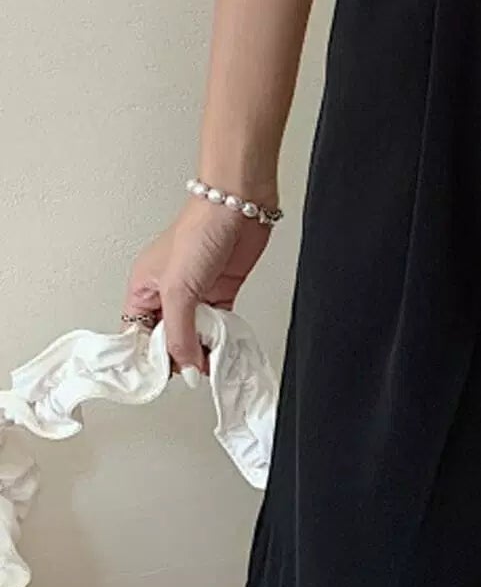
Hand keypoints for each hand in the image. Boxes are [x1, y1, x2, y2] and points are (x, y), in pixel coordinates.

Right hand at [122, 196, 271, 380]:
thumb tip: (184, 366)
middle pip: (166, 337)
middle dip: (177, 356)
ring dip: (201, 349)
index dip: (147, 356)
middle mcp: (166, 292)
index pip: (137, 334)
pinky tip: (224, 350)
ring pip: (193, 332)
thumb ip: (179, 332)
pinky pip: (217, 325)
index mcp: (143, 288)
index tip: (160, 378)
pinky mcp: (221, 292)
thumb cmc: (198, 231)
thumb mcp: (178, 289)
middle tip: (190, 374)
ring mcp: (195, 293)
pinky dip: (220, 338)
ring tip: (209, 365)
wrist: (237, 208)